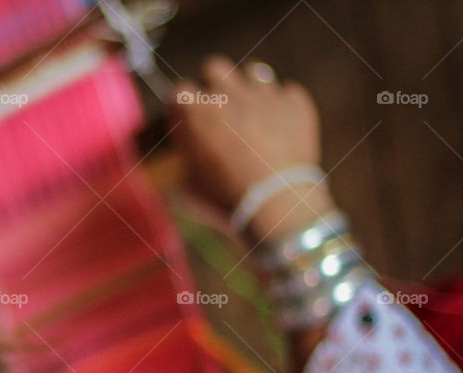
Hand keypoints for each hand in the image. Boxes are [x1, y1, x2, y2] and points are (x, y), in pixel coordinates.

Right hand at [172, 56, 332, 242]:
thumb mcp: (188, 188)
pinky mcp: (296, 104)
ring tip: (252, 112)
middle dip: (213, 83)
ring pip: (254, 72)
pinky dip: (282, 107)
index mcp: (197, 112)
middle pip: (214, 67)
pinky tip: (281, 128)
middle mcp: (230, 93)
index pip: (179, 92)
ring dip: (249, 88)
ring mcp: (266, 95)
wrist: (278, 204)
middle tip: (219, 107)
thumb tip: (176, 165)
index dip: (181, 107)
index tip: (186, 120)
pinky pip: (287, 93)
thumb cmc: (226, 200)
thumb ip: (179, 166)